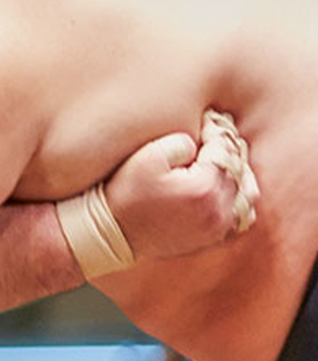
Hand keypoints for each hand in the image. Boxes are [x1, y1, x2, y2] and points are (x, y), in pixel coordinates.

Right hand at [105, 111, 258, 262]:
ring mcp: (217, 228)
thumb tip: (198, 142)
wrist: (113, 233)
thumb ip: (180, 141)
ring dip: (238, 174)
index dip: (214, 130)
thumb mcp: (146, 157)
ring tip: (220, 160)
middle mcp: (218, 211)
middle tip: (211, 136)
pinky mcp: (211, 239)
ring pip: (247, 194)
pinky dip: (238, 200)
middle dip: (227, 149)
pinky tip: (223, 188)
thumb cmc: (126, 192)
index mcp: (205, 187)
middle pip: (238, 168)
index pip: (224, 147)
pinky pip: (241, 218)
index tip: (203, 121)